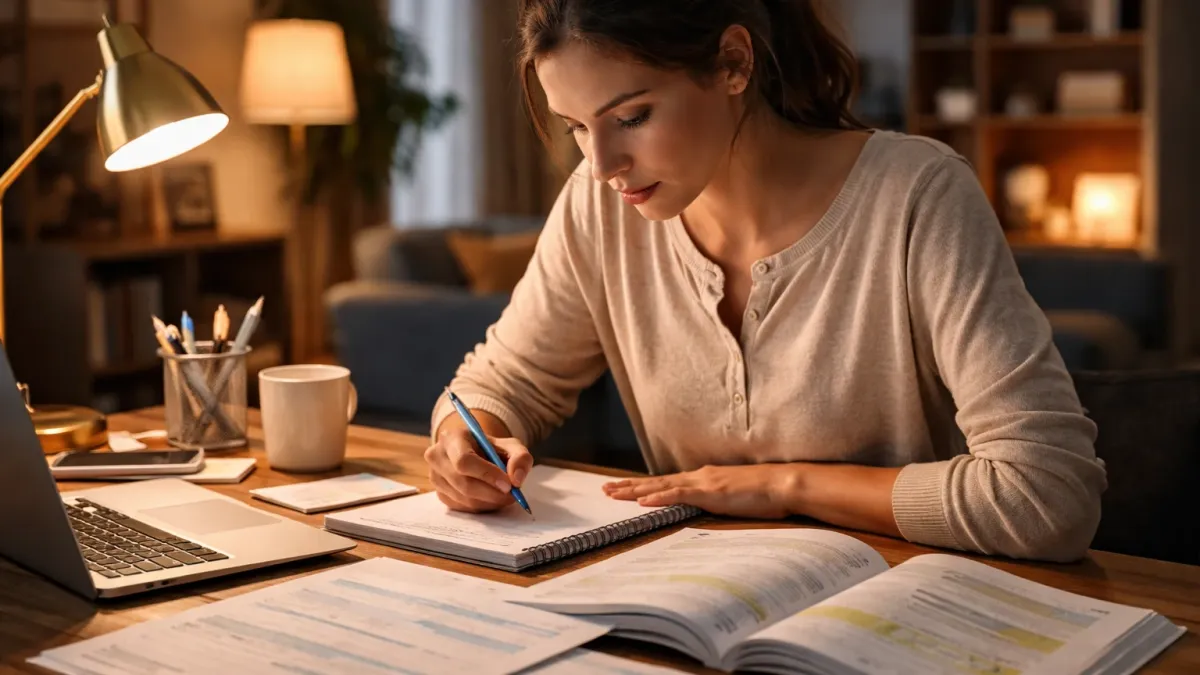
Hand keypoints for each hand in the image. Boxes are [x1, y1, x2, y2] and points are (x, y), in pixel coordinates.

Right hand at [424, 427, 532, 512]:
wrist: (474, 454)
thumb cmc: (491, 449)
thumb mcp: (510, 446)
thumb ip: (520, 457)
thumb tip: (516, 479)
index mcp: (451, 438)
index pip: (464, 461)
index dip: (487, 475)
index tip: (508, 484)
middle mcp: (437, 456)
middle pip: (463, 483)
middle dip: (492, 493)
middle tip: (513, 495)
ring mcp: (435, 477)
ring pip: (464, 498)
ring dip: (489, 501)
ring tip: (505, 496)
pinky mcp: (439, 494)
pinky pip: (462, 507)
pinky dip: (481, 506)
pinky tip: (491, 498)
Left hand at [602, 464, 796, 519]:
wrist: (783, 483)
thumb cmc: (764, 492)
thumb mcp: (734, 496)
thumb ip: (717, 499)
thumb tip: (706, 506)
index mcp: (704, 478)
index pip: (666, 482)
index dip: (643, 486)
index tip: (622, 488)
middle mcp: (699, 476)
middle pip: (656, 482)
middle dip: (629, 486)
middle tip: (605, 490)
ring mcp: (703, 483)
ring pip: (661, 487)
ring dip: (635, 491)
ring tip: (613, 493)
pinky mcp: (710, 493)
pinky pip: (680, 495)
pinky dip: (659, 498)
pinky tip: (642, 502)